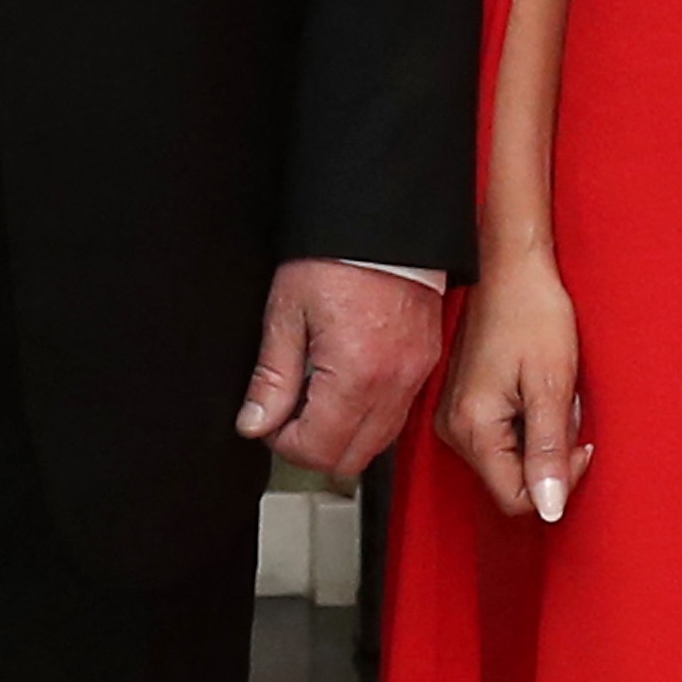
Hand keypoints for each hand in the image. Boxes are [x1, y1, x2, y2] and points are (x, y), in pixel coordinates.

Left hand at [239, 259, 450, 483]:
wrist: (385, 223)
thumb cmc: (338, 255)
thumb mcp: (287, 312)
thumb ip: (272, 376)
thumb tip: (255, 422)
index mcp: (356, 374)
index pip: (319, 449)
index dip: (283, 444)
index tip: (268, 423)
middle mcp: (394, 384)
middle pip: (352, 458)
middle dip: (313, 447)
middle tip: (287, 417)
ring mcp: (416, 376)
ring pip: (379, 443)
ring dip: (343, 436)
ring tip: (315, 399)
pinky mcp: (426, 364)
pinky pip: (397, 415)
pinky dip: (369, 416)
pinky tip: (345, 389)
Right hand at [439, 254, 591, 522]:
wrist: (511, 271)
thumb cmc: (532, 313)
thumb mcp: (552, 386)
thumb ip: (549, 452)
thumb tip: (550, 508)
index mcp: (473, 428)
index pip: (518, 499)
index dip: (558, 481)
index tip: (577, 443)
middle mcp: (454, 429)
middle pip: (512, 481)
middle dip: (549, 453)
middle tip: (561, 404)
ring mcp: (455, 417)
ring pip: (509, 461)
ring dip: (539, 436)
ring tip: (547, 391)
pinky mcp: (463, 406)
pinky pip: (501, 438)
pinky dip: (526, 422)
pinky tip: (533, 388)